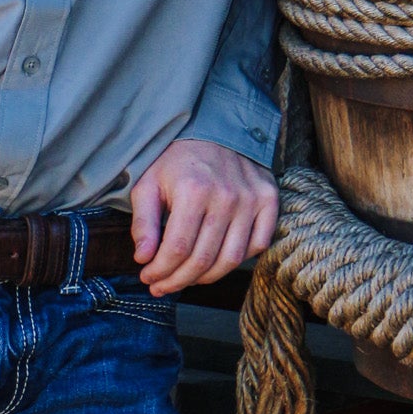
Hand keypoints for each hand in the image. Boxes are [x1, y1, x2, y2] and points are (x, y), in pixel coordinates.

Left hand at [130, 138, 277, 296]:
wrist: (215, 126)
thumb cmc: (177, 160)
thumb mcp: (148, 183)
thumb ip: (144, 222)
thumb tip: (143, 259)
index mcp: (193, 190)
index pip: (178, 249)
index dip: (160, 271)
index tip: (147, 277)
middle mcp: (226, 196)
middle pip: (203, 260)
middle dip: (177, 281)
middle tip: (161, 287)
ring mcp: (251, 199)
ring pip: (231, 259)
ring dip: (205, 278)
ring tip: (186, 279)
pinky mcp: (269, 199)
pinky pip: (258, 244)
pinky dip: (238, 259)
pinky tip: (216, 260)